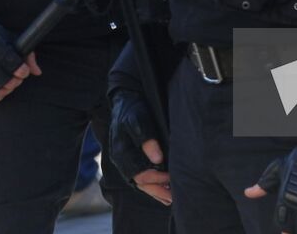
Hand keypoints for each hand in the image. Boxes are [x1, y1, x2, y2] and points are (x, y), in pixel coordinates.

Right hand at [0, 21, 40, 102]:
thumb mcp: (12, 41)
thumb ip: (27, 55)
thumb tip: (37, 72)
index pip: (10, 62)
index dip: (21, 70)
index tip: (24, 72)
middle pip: (3, 80)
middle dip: (14, 82)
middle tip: (17, 81)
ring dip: (5, 91)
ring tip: (8, 86)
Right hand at [110, 87, 170, 204]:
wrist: (126, 98)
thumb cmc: (133, 108)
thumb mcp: (138, 118)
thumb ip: (146, 137)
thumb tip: (157, 158)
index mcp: (121, 152)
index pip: (138, 174)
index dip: (156, 179)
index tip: (171, 178)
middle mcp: (122, 160)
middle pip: (139, 183)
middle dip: (157, 190)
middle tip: (174, 196)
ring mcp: (126, 161)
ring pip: (140, 184)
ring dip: (156, 191)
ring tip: (172, 198)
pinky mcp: (132, 160)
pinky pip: (141, 179)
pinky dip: (153, 187)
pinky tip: (164, 191)